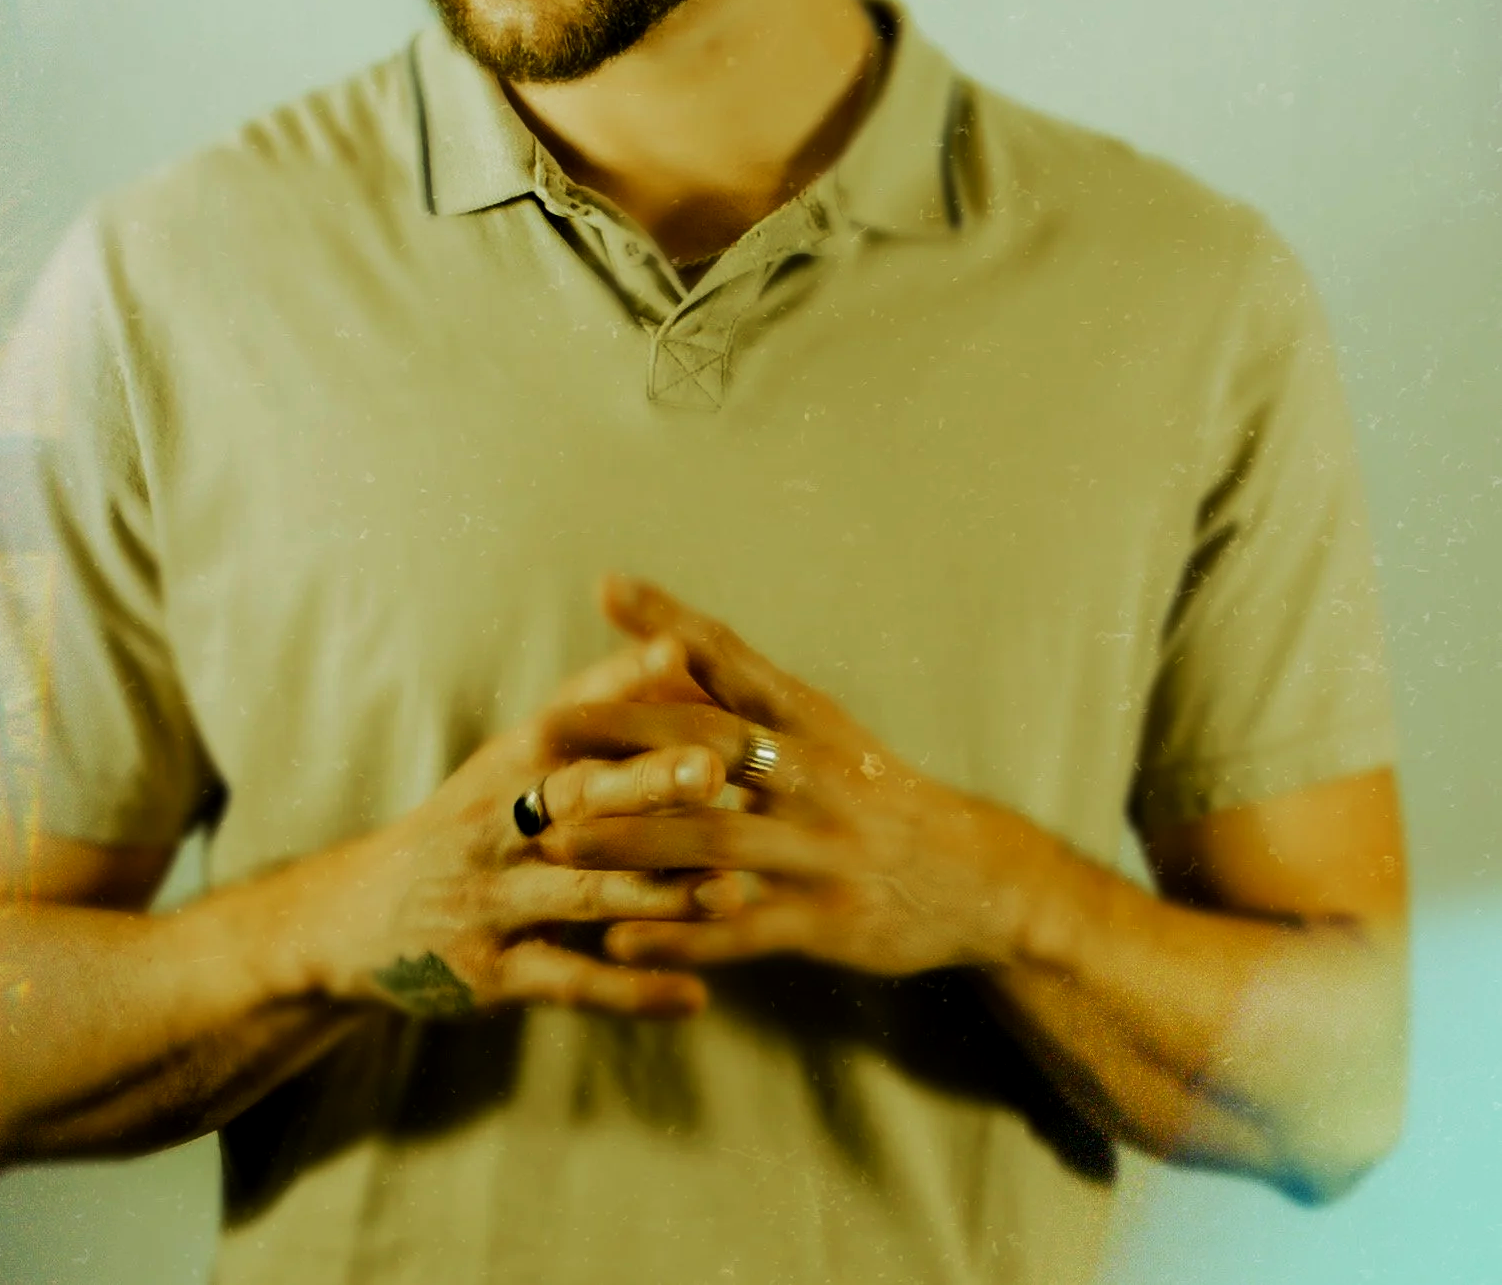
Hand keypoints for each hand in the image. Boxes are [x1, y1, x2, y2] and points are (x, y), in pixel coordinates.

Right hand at [292, 634, 751, 1021]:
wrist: (359, 918)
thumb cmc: (467, 825)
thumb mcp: (508, 764)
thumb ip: (588, 716)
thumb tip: (676, 655)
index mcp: (506, 764)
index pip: (568, 713)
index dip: (621, 684)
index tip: (682, 655)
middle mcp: (495, 824)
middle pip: (576, 796)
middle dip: (647, 783)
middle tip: (714, 769)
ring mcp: (492, 899)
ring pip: (584, 892)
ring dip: (661, 894)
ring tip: (734, 892)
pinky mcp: (491, 973)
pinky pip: (568, 983)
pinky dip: (631, 991)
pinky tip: (696, 997)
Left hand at [546, 579, 1047, 980]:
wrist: (979, 877)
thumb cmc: (876, 794)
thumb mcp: (825, 733)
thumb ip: (748, 699)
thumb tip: (664, 647)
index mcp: (809, 720)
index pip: (732, 657)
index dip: (669, 621)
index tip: (608, 586)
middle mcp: (815, 775)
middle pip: (708, 747)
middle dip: (622, 737)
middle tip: (542, 729)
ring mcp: (822, 850)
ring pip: (712, 843)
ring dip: (629, 843)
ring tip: (556, 840)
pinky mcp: (828, 919)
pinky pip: (741, 929)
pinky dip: (679, 932)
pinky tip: (618, 935)